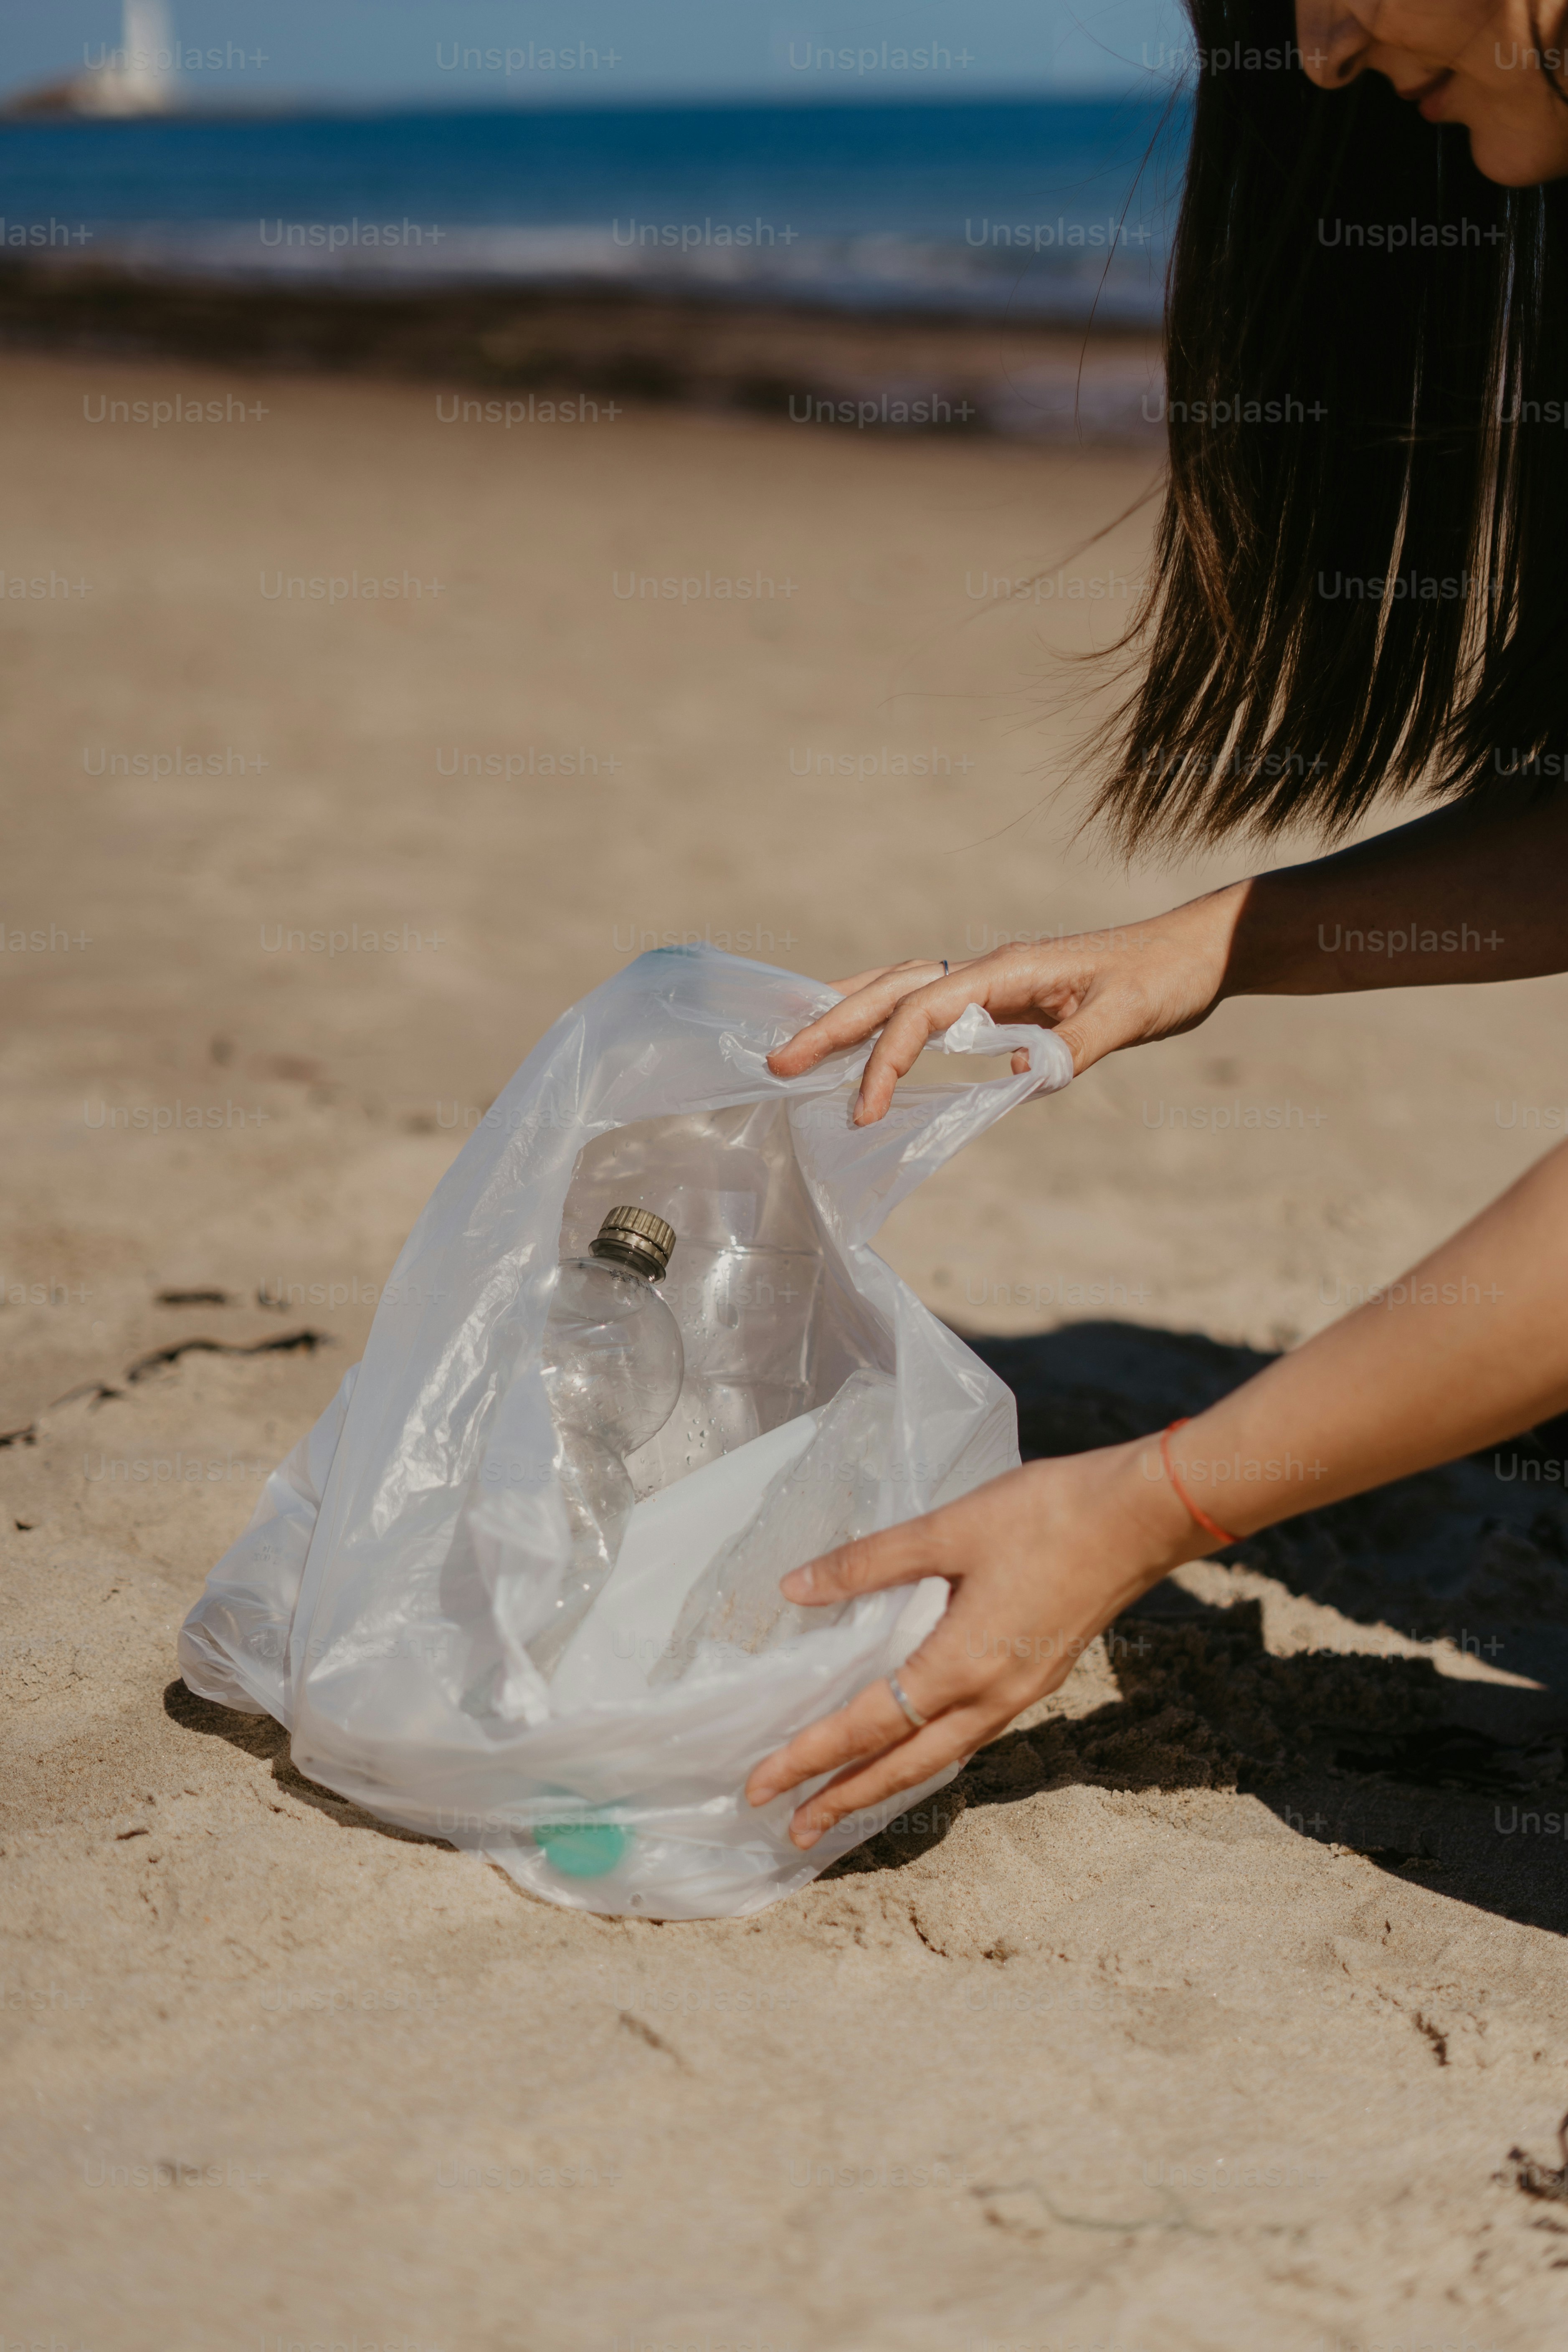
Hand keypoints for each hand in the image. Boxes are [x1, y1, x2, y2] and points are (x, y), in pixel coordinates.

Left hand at [744, 1439, 1204, 1849]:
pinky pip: (966, 1737)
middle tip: (790, 1830)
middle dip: (842, 1799)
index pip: (866, 1726)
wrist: (1141, 1518)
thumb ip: (869, 1563)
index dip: (808, 1757)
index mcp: (961, 1666)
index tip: (760, 1787)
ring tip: (837, 1803)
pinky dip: (924, 1756)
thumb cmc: (1047, 1515)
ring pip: (937, 1758)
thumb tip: (794, 1588)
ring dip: (883, 1785)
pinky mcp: (1035, 1678)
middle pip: (901, 1766)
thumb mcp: (948, 1529)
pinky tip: (909, 1748)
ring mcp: (1018, 1694)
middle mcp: (989, 1697)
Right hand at [768, 893, 1244, 1123]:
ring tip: (793, 1043)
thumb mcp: (1130, 1016)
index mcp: (1007, 970)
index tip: (864, 1112)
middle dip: (830, 1025)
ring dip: (844, 1014)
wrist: (1191, 952)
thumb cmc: (1163, 980)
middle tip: (776, 1063)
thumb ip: (1077, 1046)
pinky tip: (860, 1040)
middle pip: (889, 991)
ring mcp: (988, 978)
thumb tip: (1023, 1076)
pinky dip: (881, 1016)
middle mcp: (986, 967)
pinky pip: (923, 1003)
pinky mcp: (997, 994)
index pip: (923, 1013)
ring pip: (896, 988)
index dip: (886, 1060)